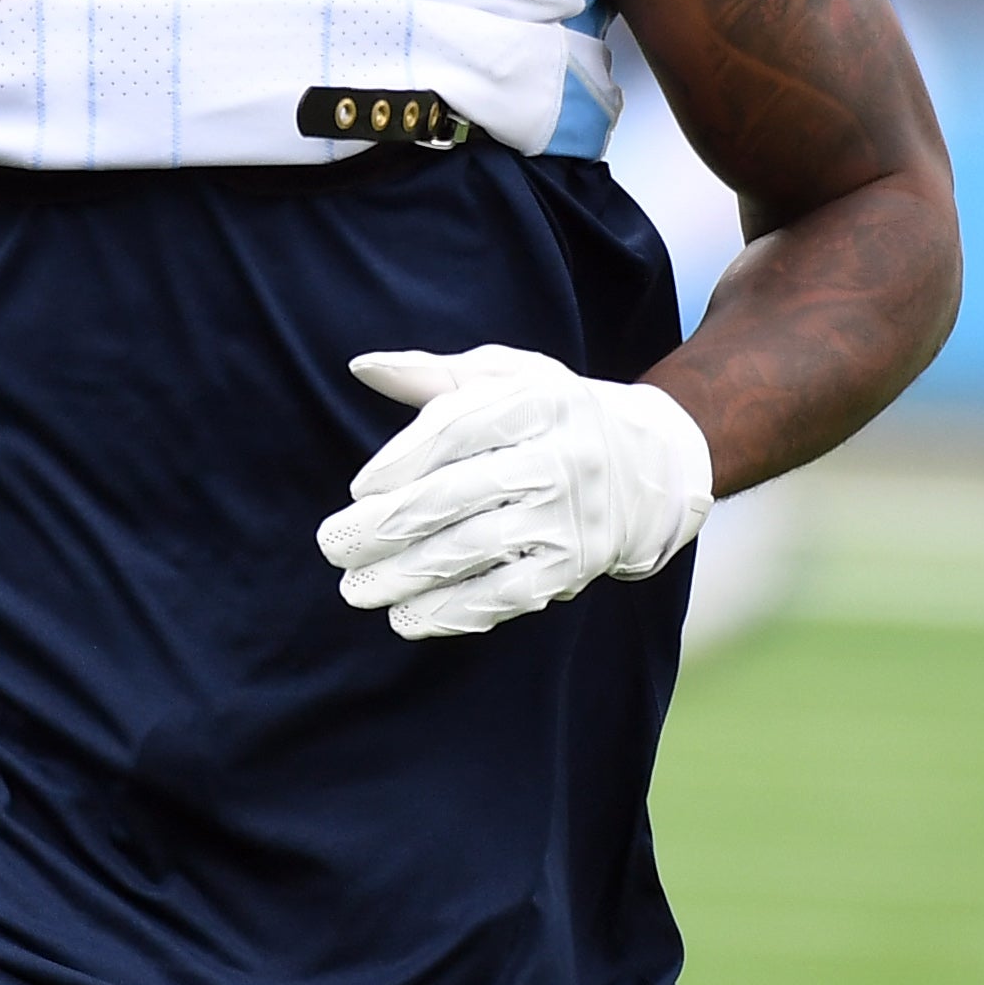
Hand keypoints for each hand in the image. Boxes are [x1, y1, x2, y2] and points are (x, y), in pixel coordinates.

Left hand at [315, 345, 713, 639]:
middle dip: (387, 525)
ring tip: (356, 588)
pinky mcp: (574, 566)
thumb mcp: (510, 376)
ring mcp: (568, 517)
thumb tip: (363, 367)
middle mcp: (559, 458)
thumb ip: (435, 375)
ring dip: (407, 575)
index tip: (360, 489)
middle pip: (458, 493)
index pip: (460, 426)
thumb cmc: (556, 415)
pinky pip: (507, 593)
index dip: (404, 458)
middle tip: (332, 545)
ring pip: (475, 548)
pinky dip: (454, 610)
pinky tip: (407, 618)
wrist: (651, 468)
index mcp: (539, 400)